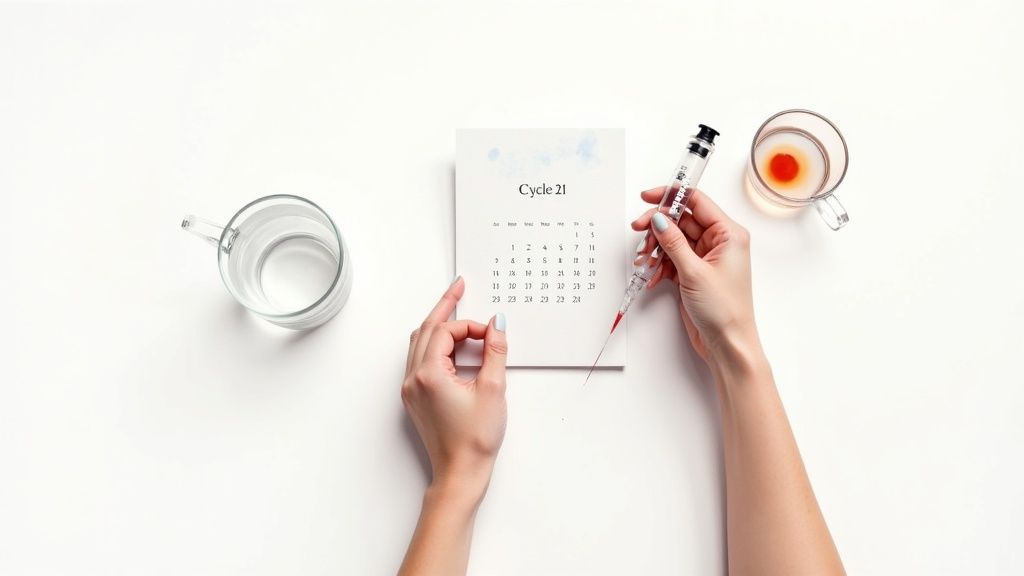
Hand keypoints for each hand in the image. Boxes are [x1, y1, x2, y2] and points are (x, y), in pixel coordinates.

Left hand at [402, 277, 507, 499]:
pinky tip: (451, 344)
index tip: (492, 333)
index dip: (470, 326)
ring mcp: (411, 389)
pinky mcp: (415, 399)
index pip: (446, 331)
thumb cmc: (474, 440)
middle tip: (459, 286)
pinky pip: (420, 359)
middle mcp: (413, 378)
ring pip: (419, 343)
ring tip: (456, 311)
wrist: (460, 474)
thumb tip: (497, 324)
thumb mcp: (493, 389)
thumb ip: (495, 351)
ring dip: (439, 326)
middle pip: (426, 330)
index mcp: (428, 373)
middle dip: (445, 308)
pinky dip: (435, 345)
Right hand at [630, 188, 756, 361]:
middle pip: (681, 220)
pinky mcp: (693, 272)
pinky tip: (651, 276)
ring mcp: (705, 257)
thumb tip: (659, 219)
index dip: (671, 196)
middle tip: (638, 231)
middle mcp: (718, 242)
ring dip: (655, 249)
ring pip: (673, 240)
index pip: (697, 202)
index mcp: (728, 234)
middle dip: (657, 227)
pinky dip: (659, 265)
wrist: (727, 343)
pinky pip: (671, 258)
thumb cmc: (724, 310)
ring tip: (645, 262)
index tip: (647, 197)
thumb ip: (674, 242)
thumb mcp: (694, 272)